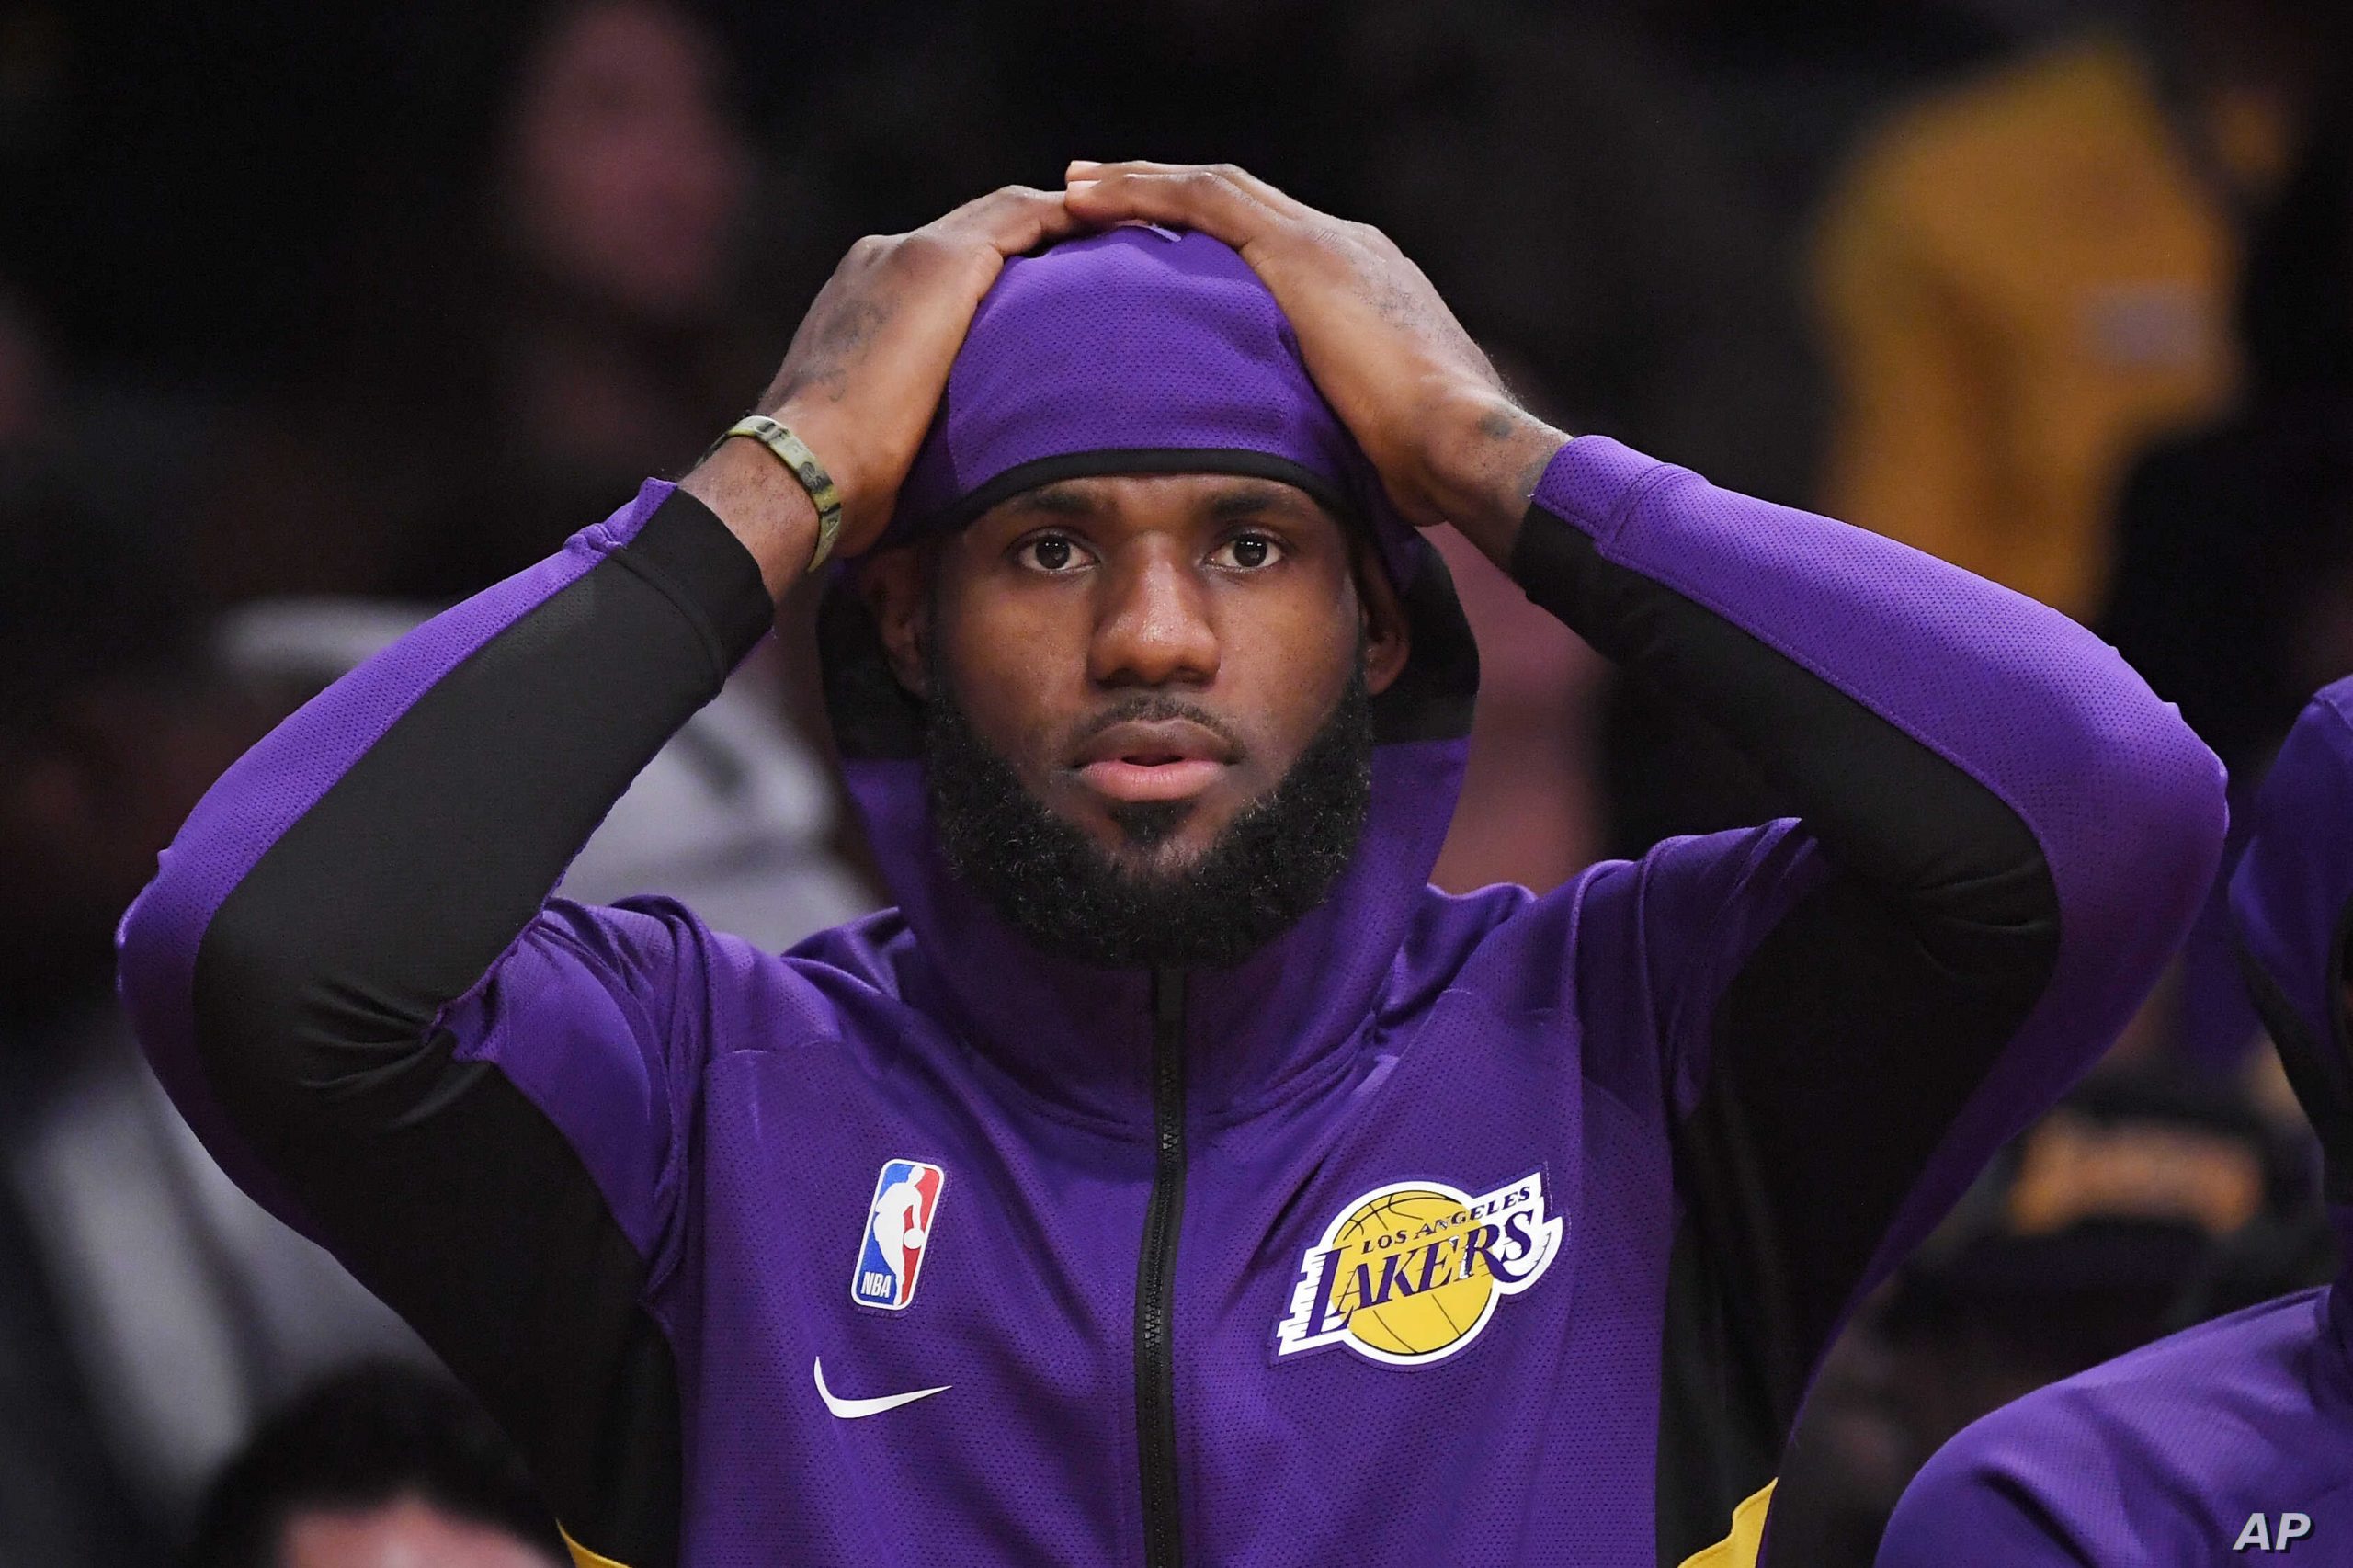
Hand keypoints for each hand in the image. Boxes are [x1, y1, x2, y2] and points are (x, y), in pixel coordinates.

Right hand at [688, 185, 1083, 593]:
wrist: (802, 466)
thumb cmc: (837, 481)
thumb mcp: (881, 436)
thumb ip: (916, 420)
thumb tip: (950, 462)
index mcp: (863, 297)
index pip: (951, 264)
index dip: (1008, 268)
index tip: (1058, 288)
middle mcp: (881, 259)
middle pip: (983, 227)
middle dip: (1043, 233)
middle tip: (1109, 246)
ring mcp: (908, 254)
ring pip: (1007, 212)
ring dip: (1068, 217)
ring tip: (1127, 229)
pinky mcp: (938, 262)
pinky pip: (1025, 217)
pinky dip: (1071, 218)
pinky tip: (1118, 227)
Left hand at [1063, 161, 1567, 559]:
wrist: (1460, 442)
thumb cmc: (1425, 469)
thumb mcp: (1363, 446)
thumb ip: (1323, 439)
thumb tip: (1296, 483)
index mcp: (1363, 290)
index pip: (1270, 253)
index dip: (1209, 251)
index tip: (1157, 261)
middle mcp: (1345, 249)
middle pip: (1237, 208)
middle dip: (1166, 202)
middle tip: (1097, 203)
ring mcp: (1323, 243)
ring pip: (1211, 190)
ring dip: (1139, 187)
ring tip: (1074, 191)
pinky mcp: (1298, 251)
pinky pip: (1202, 201)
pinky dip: (1141, 192)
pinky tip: (1084, 198)